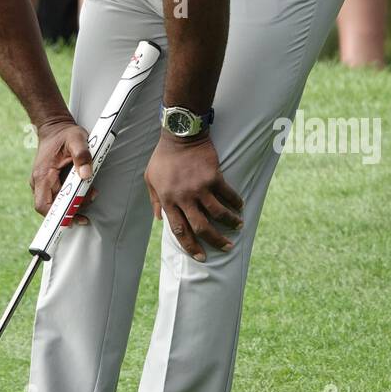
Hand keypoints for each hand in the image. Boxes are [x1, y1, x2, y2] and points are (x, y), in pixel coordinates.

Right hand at [30, 118, 97, 224]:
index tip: (74, 218)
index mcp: (42, 174)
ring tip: (91, 192)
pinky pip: (59, 197)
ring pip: (56, 203)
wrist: (54, 128)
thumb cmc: (64, 134)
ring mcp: (43, 183)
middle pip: (52, 207)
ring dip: (74, 203)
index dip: (57, 215)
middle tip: (90, 198)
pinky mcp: (50, 183)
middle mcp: (39, 182)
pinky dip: (72, 198)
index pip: (43, 205)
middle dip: (72, 209)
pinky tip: (84, 191)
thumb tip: (86, 175)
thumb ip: (82, 155)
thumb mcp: (77, 138)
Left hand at [144, 134, 243, 260]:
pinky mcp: (214, 177)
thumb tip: (158, 219)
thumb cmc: (163, 157)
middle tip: (225, 247)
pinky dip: (235, 203)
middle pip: (201, 227)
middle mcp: (184, 198)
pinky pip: (228, 195)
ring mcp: (200, 188)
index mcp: (168, 200)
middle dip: (214, 241)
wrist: (180, 135)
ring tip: (238, 227)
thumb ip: (155, 200)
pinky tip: (240, 207)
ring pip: (218, 214)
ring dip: (230, 224)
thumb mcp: (150, 178)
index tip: (201, 256)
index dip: (190, 246)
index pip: (180, 231)